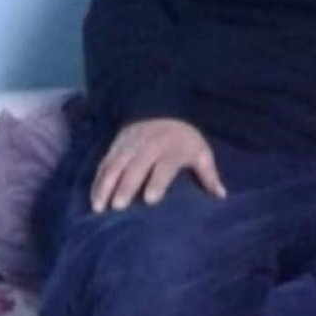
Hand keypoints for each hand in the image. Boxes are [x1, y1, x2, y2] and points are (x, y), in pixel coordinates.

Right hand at [90, 118, 226, 212]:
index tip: (151, 200)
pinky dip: (98, 180)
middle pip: (135, 167)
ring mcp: (130, 144)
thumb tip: (221, 196)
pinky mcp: (116, 145)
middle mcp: (149, 146)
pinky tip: (94, 198)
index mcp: (172, 149)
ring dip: (106, 185)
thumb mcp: (201, 153)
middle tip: (118, 207)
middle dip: (126, 186)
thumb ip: (209, 175)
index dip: (157, 182)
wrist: (164, 108)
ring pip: (115, 165)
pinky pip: (104, 163)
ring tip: (99, 207)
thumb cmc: (185, 140)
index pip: (164, 166)